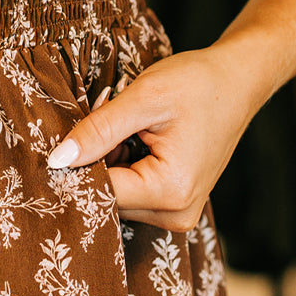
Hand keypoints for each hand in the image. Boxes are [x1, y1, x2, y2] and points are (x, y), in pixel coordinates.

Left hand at [47, 46, 258, 229]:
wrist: (239, 81)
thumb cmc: (198, 84)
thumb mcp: (144, 98)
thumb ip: (98, 131)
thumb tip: (56, 160)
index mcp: (171, 192)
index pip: (100, 192)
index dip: (77, 162)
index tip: (71, 130)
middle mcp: (176, 214)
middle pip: (108, 195)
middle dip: (96, 157)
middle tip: (107, 113)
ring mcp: (178, 212)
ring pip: (117, 193)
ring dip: (109, 159)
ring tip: (127, 122)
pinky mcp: (176, 202)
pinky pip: (132, 189)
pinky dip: (124, 162)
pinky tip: (134, 135)